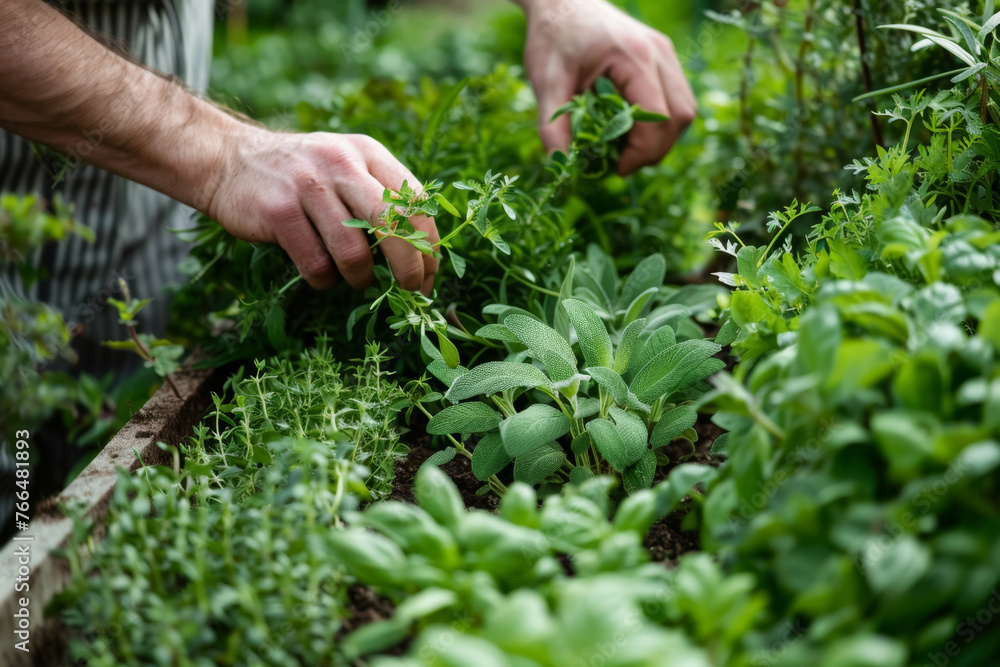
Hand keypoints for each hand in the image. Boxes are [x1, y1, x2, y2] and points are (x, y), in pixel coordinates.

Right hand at [206, 128, 438, 294]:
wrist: (225, 158)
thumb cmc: (300, 175)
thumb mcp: (345, 165)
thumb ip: (380, 195)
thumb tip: (422, 251)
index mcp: (368, 153)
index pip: (417, 201)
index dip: (431, 244)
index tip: (431, 273)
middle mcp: (342, 164)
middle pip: (395, 225)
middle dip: (410, 267)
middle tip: (412, 290)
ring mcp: (308, 186)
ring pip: (354, 252)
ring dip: (361, 278)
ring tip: (357, 280)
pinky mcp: (278, 211)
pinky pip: (316, 264)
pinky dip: (325, 280)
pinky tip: (322, 277)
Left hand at [519, 0, 696, 174]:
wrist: (562, 0)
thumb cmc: (554, 36)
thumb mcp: (545, 81)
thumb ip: (553, 125)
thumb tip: (561, 166)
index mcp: (635, 58)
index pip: (658, 118)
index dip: (642, 152)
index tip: (615, 168)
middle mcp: (659, 53)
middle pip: (681, 116)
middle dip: (655, 150)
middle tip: (621, 164)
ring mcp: (665, 53)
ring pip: (685, 108)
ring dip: (661, 137)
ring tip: (627, 148)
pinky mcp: (662, 57)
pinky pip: (676, 97)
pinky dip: (661, 121)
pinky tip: (631, 128)